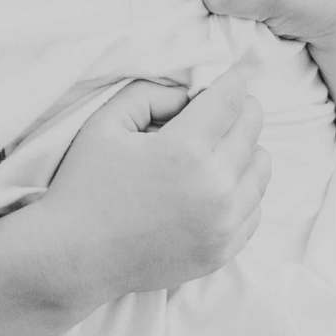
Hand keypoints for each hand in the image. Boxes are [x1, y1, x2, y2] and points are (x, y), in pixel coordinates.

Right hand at [35, 65, 269, 302]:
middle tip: (214, 113)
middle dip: (237, 111)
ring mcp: (222, 224)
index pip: (232, 99)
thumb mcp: (106, 122)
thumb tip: (191, 94)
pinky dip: (241, 192)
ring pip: (261, 168)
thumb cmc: (84, 185)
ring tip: (212, 152)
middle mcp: (214, 187)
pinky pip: (254, 208)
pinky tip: (212, 188)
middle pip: (252, 128)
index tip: (229, 78)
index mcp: (185, 150)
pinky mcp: (223, 251)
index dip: (232, 82)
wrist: (74, 257)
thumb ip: (151, 93)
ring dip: (243, 151)